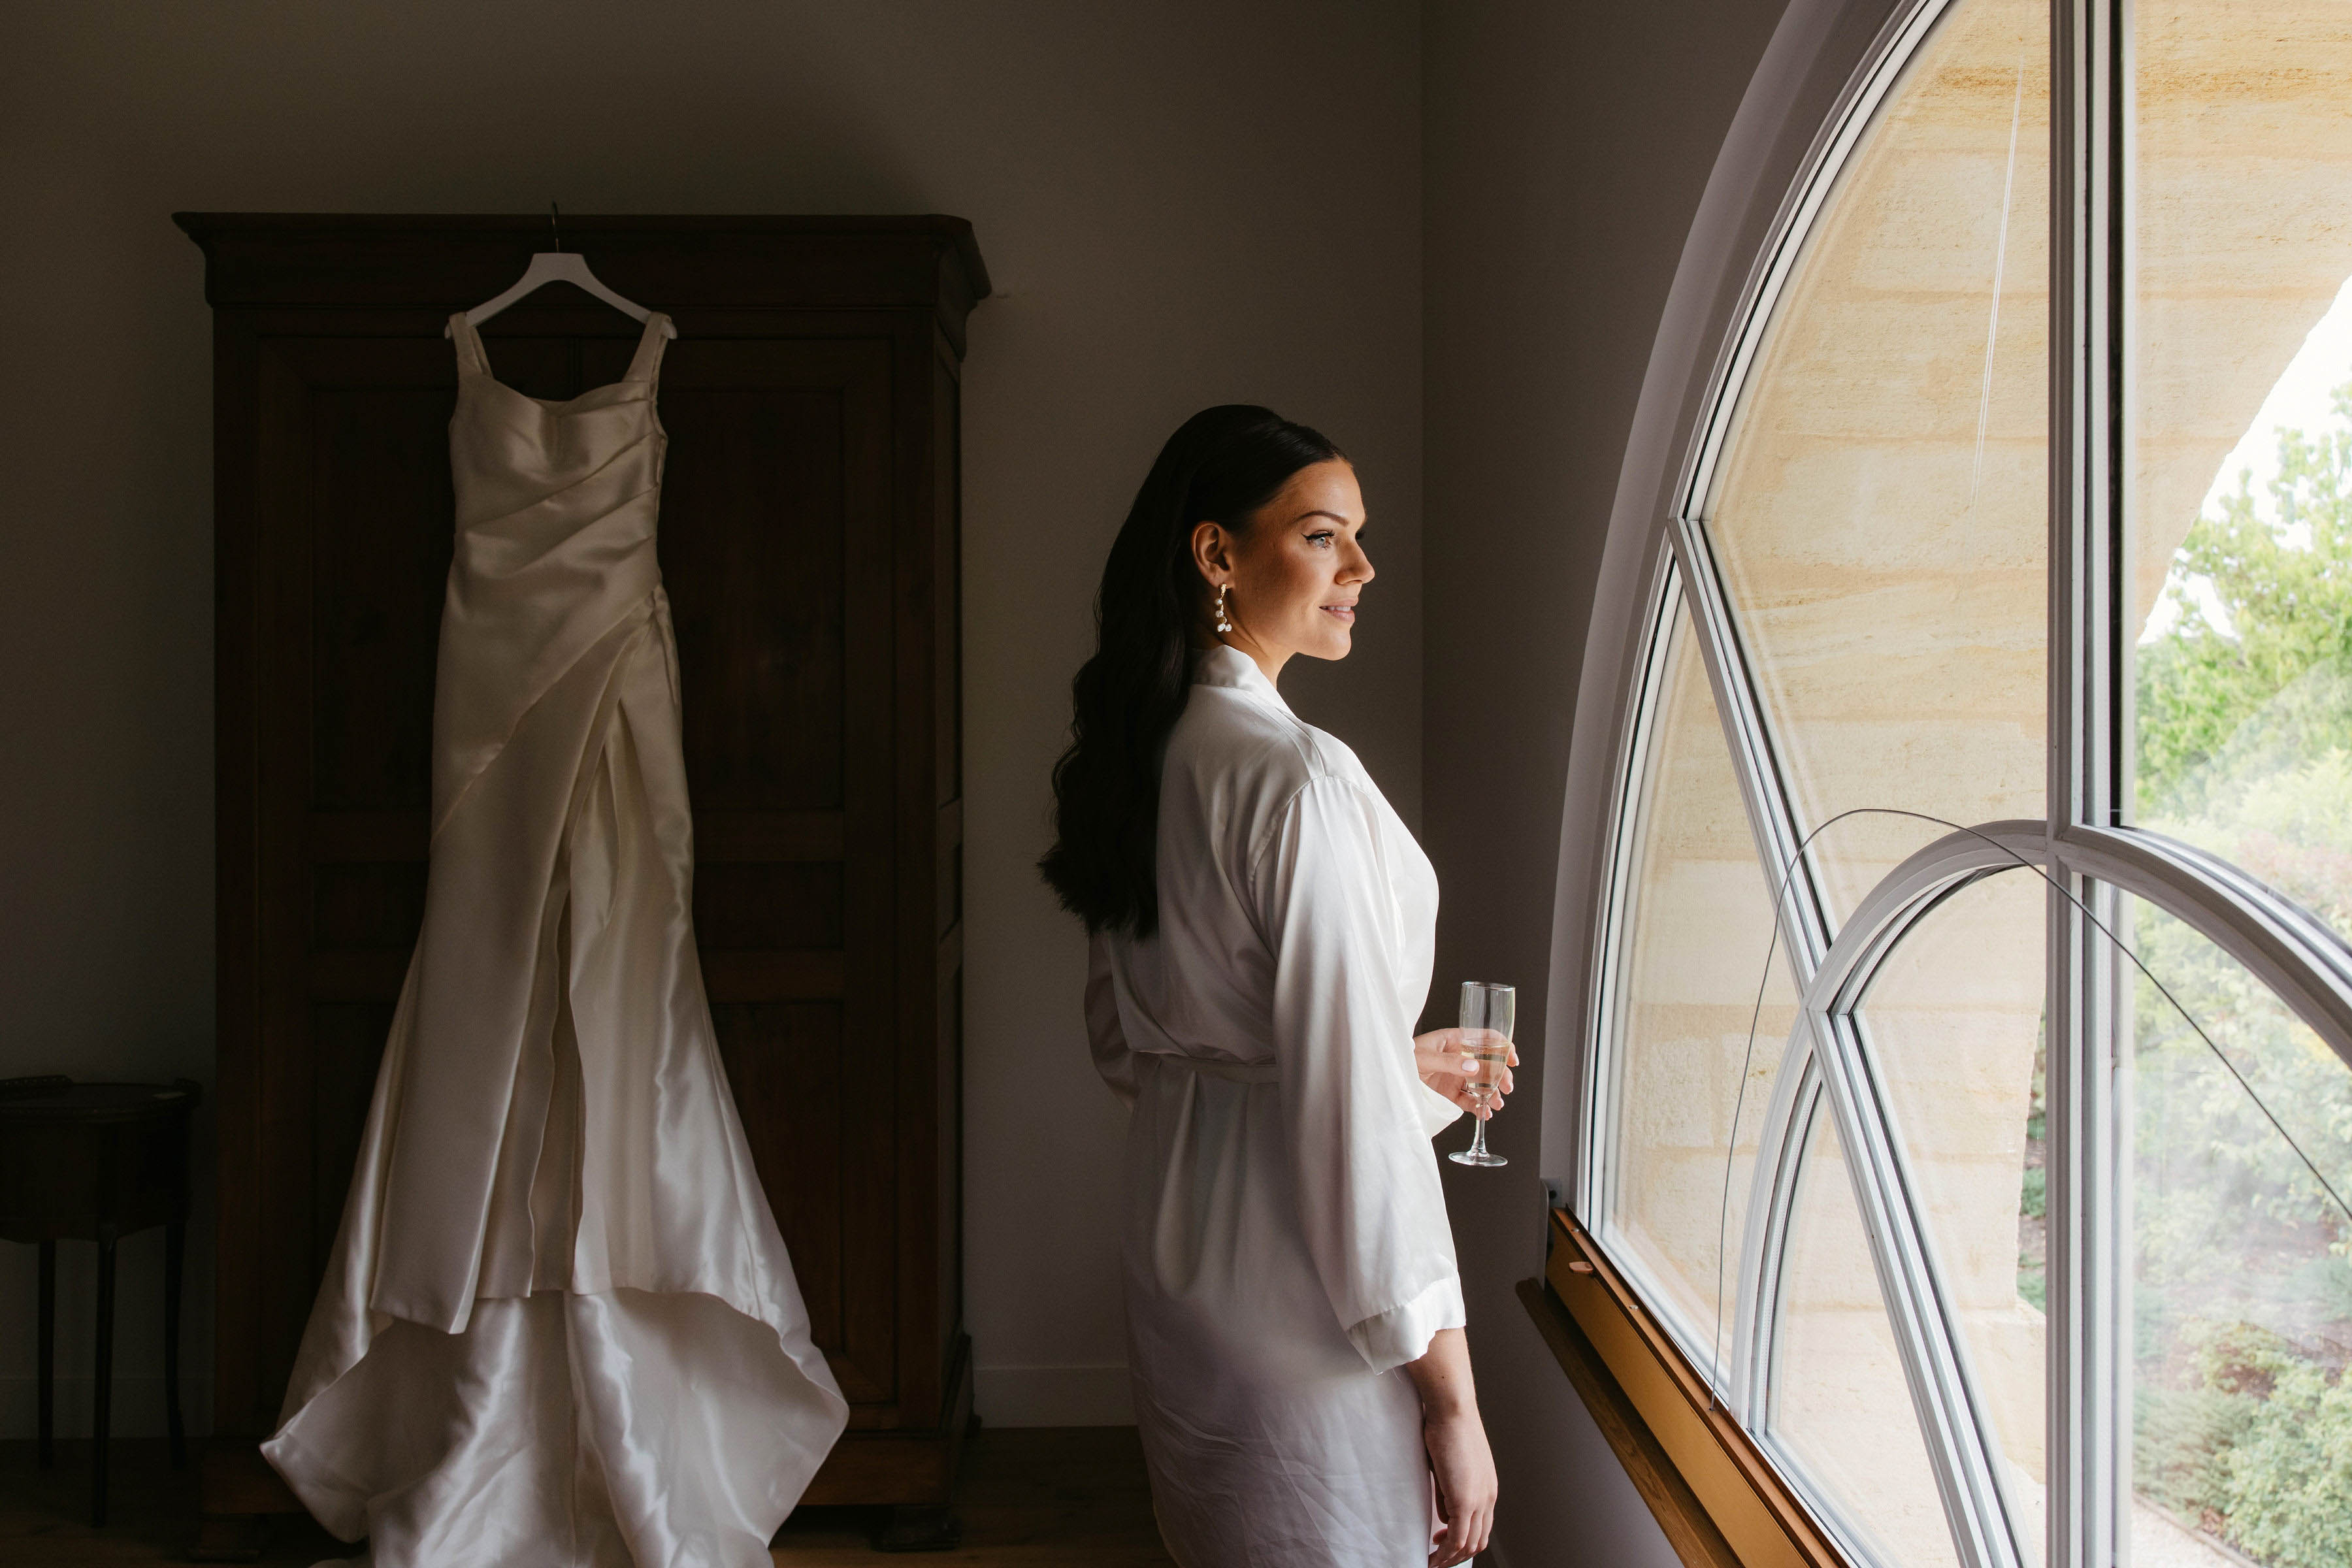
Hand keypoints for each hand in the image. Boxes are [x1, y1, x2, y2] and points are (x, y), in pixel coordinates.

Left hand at [1413, 1028, 1516, 1118]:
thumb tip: (1474, 1067)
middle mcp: (1459, 1058)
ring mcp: (1455, 1076)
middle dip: (1500, 1075)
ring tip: (1497, 1104)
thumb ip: (1449, 1062)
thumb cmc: (1403, 1057)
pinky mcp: (1449, 1093)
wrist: (1387, 1076)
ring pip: (1481, 1084)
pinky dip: (1478, 1107)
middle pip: (1488, 1064)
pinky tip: (1485, 1113)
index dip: (1501, 1046)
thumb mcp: (1425, 1057)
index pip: (1484, 1038)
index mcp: (1454, 1040)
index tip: (1511, 1059)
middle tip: (1506, 1088)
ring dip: (1492, 1093)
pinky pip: (1468, 1100)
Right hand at [1422, 1402, 1497, 1564]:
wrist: (1453, 1410)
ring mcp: (1479, 1499)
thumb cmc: (1448, 1428)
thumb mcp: (1448, 1467)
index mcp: (1487, 1487)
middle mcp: (1488, 1497)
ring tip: (1432, 1562)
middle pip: (1479, 1541)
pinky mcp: (1465, 1499)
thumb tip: (1445, 1515)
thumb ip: (1449, 1492)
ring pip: (1469, 1544)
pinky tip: (1433, 1553)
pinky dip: (1445, 1551)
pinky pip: (1457, 1537)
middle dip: (1457, 1556)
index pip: (1482, 1527)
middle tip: (1438, 1560)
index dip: (1464, 1541)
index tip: (1444, 1544)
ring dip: (1450, 1558)